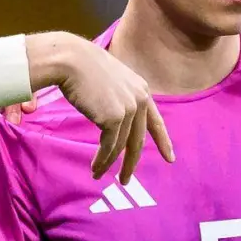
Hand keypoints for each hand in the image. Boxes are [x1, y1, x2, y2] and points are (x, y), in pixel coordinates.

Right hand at [27, 33, 174, 182]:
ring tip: (98, 175)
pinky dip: (101, 160)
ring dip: (109, 164)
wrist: (71, 60)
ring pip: (120, 146)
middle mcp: (139, 99)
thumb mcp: (110, 81)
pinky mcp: (114, 118)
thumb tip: (114, 121)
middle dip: (131, 163)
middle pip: (138, 140)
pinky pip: (108, 146)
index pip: (155, 121)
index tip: (170, 159)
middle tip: (125, 180)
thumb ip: (119, 99)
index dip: (163, 141)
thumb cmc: (82, 68)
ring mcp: (128, 109)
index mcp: (141, 90)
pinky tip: (95, 168)